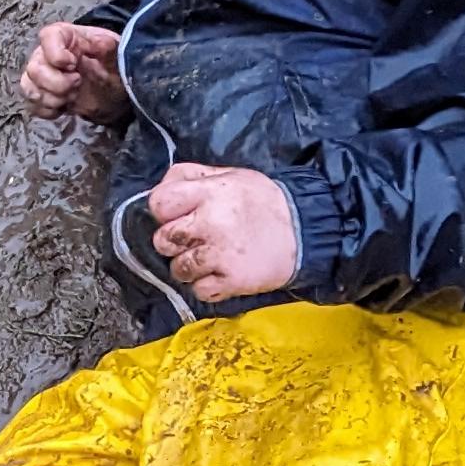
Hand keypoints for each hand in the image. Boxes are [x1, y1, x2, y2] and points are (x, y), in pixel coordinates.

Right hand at [20, 19, 124, 119]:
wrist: (112, 88)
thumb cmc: (111, 64)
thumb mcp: (115, 52)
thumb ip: (107, 46)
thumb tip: (101, 43)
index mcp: (65, 36)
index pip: (47, 37)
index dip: (56, 54)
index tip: (73, 64)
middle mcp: (46, 54)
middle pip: (35, 68)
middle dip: (57, 83)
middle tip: (78, 83)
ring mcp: (41, 76)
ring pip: (29, 88)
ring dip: (52, 98)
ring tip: (72, 96)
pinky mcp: (42, 95)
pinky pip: (33, 105)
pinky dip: (49, 110)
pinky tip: (65, 106)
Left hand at [149, 161, 299, 302]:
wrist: (305, 230)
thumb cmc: (264, 202)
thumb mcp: (230, 175)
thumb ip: (192, 177)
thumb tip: (159, 189)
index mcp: (210, 192)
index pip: (160, 203)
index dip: (163, 211)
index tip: (176, 215)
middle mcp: (212, 222)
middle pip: (163, 239)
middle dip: (173, 242)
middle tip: (194, 239)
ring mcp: (220, 254)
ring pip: (178, 269)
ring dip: (188, 266)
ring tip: (209, 257)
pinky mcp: (232, 281)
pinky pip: (199, 290)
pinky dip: (206, 285)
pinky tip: (220, 273)